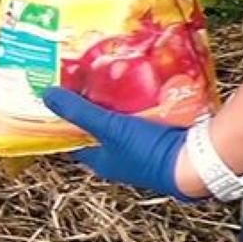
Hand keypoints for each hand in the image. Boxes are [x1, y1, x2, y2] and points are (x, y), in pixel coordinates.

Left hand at [43, 87, 208, 200]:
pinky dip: (136, 105)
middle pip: (97, 130)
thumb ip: (79, 112)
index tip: (54, 102)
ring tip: (107, 78)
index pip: (72, 142)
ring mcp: (139, 150)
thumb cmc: (146, 150)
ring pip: (120, 123)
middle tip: (82, 83)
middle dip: (90, 109)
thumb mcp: (107, 127)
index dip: (62, 124)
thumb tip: (46, 95)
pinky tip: (137, 86)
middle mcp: (118, 159)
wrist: (196, 162)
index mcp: (100, 161)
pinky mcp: (159, 140)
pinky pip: (141, 119)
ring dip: (114, 105)